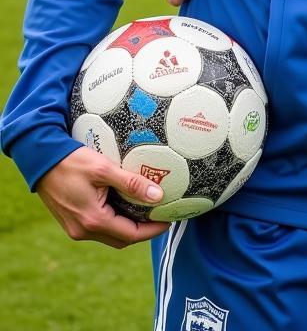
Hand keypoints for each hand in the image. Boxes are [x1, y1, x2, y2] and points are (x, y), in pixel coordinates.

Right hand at [36, 146, 169, 247]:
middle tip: (161, 216)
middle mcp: (83, 231)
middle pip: (122, 239)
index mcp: (93, 221)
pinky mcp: (72, 222)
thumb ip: (131, 183)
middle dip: (143, 231)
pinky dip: (116, 222)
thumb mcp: (104, 169)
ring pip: (110, 235)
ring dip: (129, 227)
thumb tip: (158, 195)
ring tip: (147, 211)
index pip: (131, 234)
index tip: (169, 220)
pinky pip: (99, 228)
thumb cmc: (72, 162)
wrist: (42, 161)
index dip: (153, 230)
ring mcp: (75, 229)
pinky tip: (126, 206)